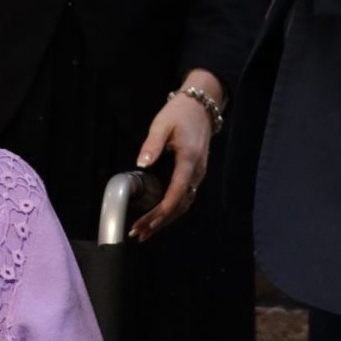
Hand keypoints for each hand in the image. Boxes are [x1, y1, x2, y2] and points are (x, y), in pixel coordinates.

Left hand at [131, 89, 212, 239]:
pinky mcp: (196, 174)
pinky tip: (159, 218)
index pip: (176, 193)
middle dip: (159, 222)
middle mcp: (197, 172)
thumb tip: (142, 164)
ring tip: (146, 232)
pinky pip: (186, 198)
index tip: (144, 222)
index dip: (160, 212)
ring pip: (184, 205)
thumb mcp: (162, 124)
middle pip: (180, 205)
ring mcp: (198, 174)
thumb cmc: (180, 113)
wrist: (202, 106)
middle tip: (139, 234)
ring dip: (166, 221)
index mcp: (188, 160)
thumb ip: (152, 144)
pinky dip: (172, 211)